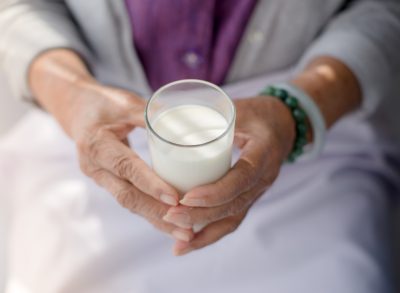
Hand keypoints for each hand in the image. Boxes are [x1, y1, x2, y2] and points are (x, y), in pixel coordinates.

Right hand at [29, 49, 193, 242]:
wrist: (76, 111)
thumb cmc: (101, 103)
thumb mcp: (123, 102)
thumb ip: (149, 113)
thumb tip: (182, 123)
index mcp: (96, 144)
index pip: (126, 168)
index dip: (151, 184)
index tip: (175, 199)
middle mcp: (95, 167)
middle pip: (128, 197)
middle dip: (158, 214)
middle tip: (187, 228)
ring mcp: (100, 178)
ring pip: (130, 204)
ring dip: (157, 220)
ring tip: (185, 233)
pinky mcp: (109, 182)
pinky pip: (130, 200)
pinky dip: (150, 212)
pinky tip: (170, 223)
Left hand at [163, 96, 295, 254]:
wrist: (284, 125)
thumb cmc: (258, 113)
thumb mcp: (239, 108)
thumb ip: (209, 114)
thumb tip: (164, 112)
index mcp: (264, 153)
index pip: (241, 179)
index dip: (215, 192)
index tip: (185, 197)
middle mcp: (264, 178)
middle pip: (234, 206)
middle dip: (200, 216)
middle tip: (170, 216)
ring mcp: (258, 191)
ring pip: (233, 220)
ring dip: (204, 234)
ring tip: (178, 246)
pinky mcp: (249, 197)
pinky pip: (232, 220)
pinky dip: (210, 233)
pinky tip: (190, 242)